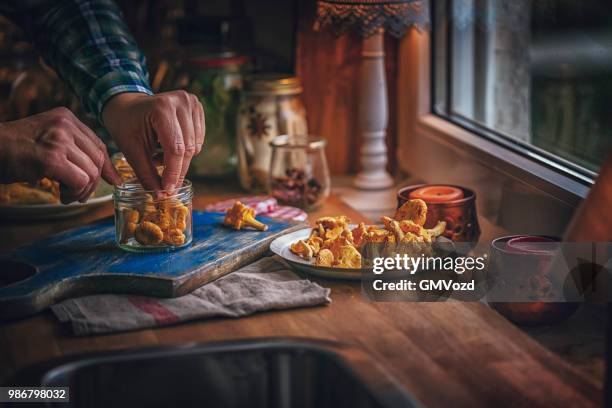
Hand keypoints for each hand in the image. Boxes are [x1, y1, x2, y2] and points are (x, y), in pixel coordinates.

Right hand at [0, 107, 121, 202]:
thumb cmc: (16, 149)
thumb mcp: (49, 139)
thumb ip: (75, 149)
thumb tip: (110, 174)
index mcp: (66, 117)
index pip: (98, 144)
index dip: (107, 166)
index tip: (113, 181)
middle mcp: (64, 124)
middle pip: (97, 159)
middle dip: (92, 182)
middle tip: (78, 194)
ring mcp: (58, 140)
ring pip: (90, 172)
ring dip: (82, 191)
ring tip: (68, 195)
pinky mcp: (50, 159)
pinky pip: (79, 181)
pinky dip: (75, 193)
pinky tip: (63, 195)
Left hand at [102, 91, 204, 191]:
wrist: (127, 104)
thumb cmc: (126, 125)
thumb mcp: (131, 150)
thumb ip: (147, 174)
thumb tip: (160, 196)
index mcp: (162, 108)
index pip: (175, 148)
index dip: (173, 173)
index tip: (168, 191)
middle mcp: (182, 103)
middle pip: (188, 148)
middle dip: (177, 171)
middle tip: (166, 186)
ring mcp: (191, 103)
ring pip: (195, 146)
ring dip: (180, 160)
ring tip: (158, 158)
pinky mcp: (196, 108)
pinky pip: (198, 139)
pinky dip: (185, 150)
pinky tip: (167, 148)